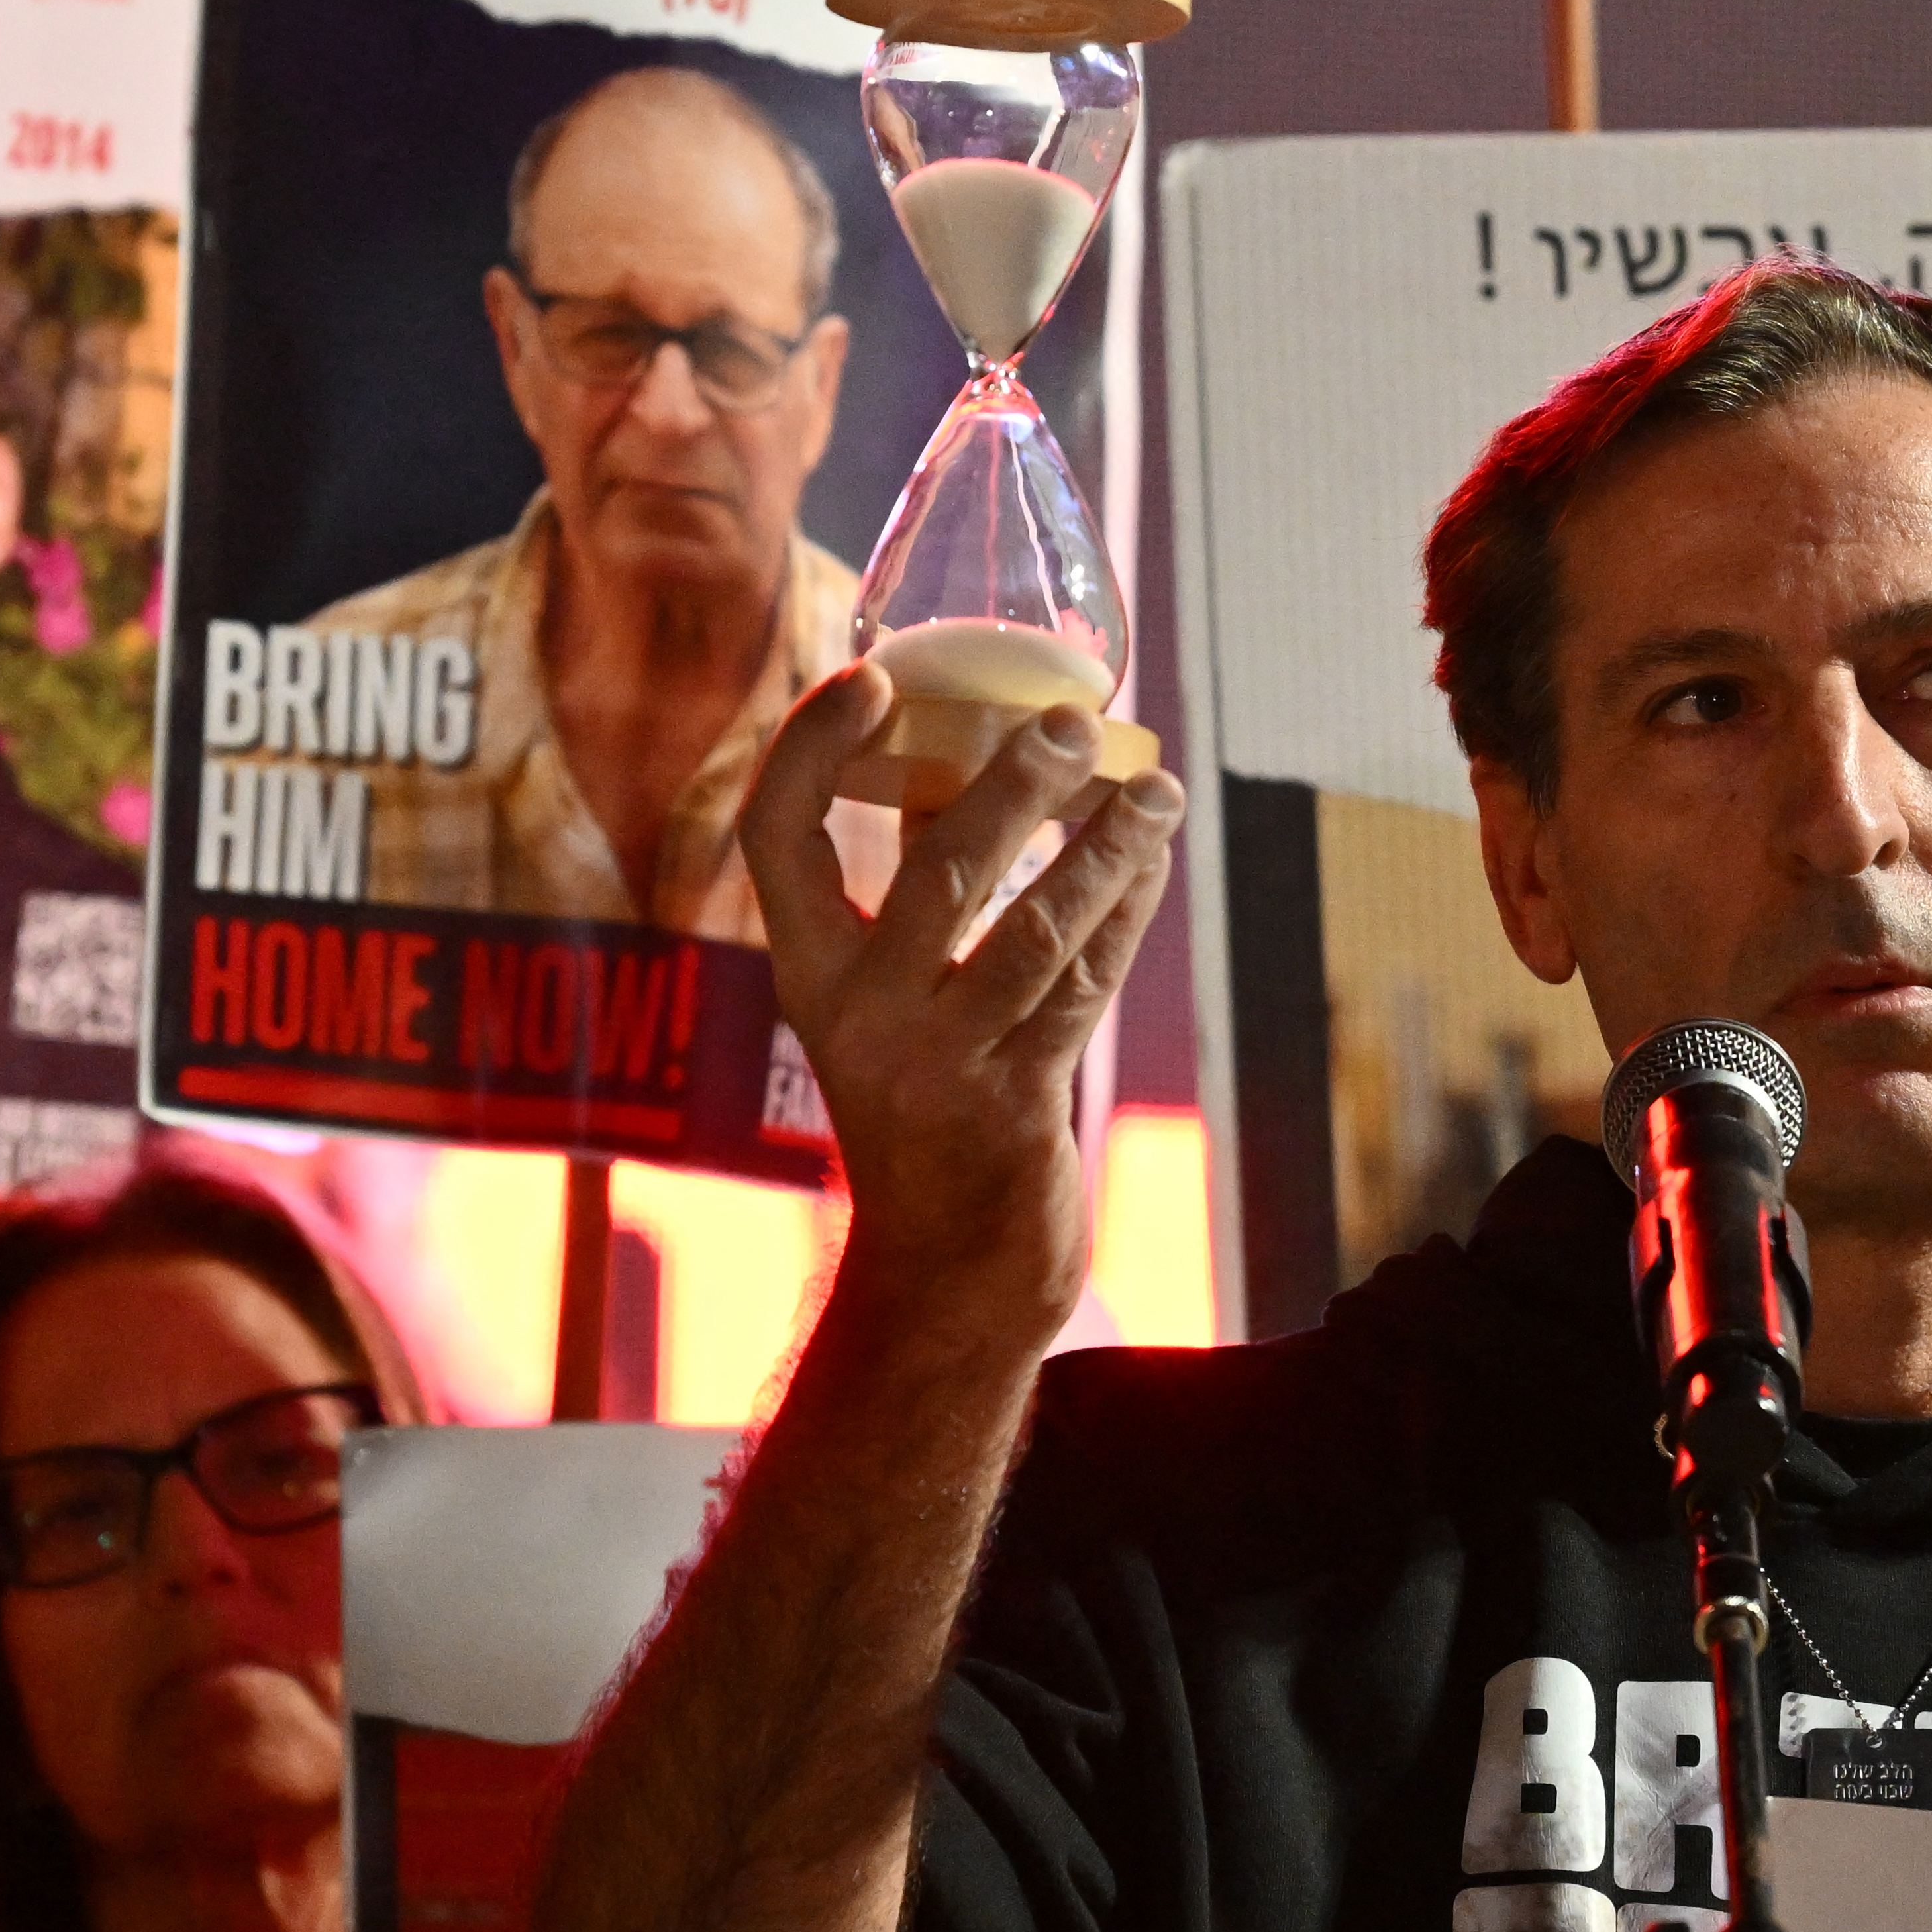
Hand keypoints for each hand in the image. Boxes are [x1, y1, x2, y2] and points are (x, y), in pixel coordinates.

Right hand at [739, 667, 1179, 1333]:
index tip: (870, 675)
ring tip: (1157, 789)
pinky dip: (1125, 915)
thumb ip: (913, 887)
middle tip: (1075, 721)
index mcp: (807, 972)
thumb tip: (975, 747)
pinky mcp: (1017, 1104)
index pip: (775, 836)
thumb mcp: (884, 994)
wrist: (945, 1255)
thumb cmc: (921, 1087)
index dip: (812, 749)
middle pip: (937, 875)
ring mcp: (939, 1063)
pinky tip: (1153, 859)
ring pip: (1036, 932)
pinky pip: (1085, 987)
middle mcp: (859, 1016)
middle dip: (1015, 787)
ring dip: (1106, 852)